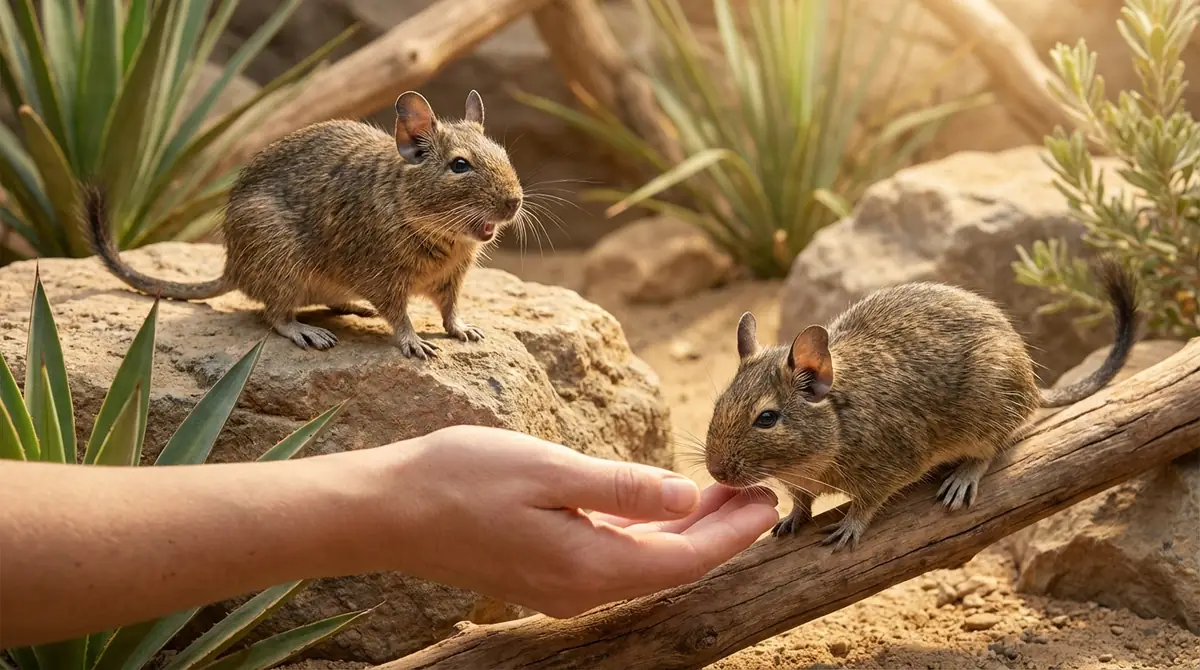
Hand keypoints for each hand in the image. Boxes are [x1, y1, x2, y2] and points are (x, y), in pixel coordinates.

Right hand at [362, 425, 778, 617]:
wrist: (386, 510)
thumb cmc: (461, 480)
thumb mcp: (550, 470)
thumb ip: (624, 489)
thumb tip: (687, 499)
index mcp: (590, 567)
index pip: (686, 559)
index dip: (733, 533)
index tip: (769, 501)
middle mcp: (580, 589)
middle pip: (671, 565)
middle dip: (719, 531)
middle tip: (759, 493)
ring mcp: (559, 584)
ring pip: (643, 561)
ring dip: (685, 530)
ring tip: (723, 496)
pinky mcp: (541, 570)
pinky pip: (613, 556)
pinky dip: (646, 532)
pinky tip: (658, 506)